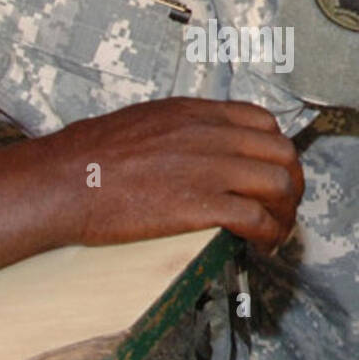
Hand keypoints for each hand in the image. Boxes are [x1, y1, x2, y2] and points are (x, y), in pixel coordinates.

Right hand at [55, 97, 302, 252]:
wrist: (67, 178)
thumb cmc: (91, 155)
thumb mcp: (143, 122)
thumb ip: (179, 129)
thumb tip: (196, 148)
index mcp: (193, 113)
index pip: (262, 123)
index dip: (275, 151)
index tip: (269, 172)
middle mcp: (209, 135)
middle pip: (282, 153)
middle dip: (291, 183)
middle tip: (281, 207)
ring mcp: (208, 168)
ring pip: (279, 184)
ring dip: (285, 213)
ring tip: (274, 232)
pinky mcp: (202, 205)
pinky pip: (258, 218)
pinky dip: (269, 235)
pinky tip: (261, 246)